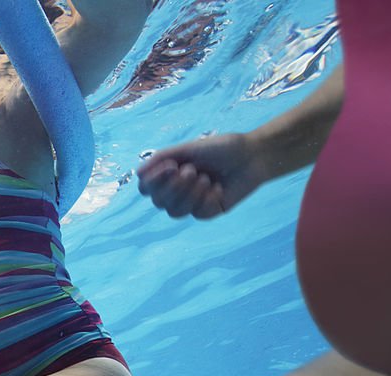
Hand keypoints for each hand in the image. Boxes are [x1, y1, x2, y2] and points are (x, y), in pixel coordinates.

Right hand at [137, 133, 268, 218]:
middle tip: (192, 170)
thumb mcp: (189, 148)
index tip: (171, 166)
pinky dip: (207, 199)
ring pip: (174, 211)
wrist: (253, 155)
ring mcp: (191, 203)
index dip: (153, 181)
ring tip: (206, 178)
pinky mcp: (207, 211)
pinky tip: (218, 188)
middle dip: (174, 187)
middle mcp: (177, 190)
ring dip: (189, 194)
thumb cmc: (221, 148)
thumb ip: (162, 158)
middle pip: (158, 201)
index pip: (146, 187)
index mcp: (169, 173)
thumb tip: (138, 172)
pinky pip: (197, 213)